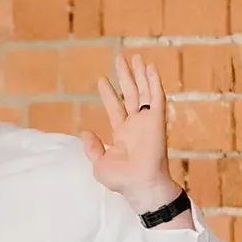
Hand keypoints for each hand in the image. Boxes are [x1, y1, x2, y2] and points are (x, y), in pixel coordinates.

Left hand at [82, 55, 184, 217]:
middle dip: (125, 77)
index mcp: (123, 135)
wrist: (139, 184)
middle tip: (120, 59)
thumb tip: (85, 132)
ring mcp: (147, 121)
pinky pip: (156, 96)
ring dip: (140, 74)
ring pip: (143, 92)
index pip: (115, 108)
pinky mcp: (157, 120)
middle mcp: (136, 125)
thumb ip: (92, 147)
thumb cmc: (122, 180)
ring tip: (135, 57)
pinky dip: (153, 81)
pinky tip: (150, 67)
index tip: (102, 80)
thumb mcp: (99, 163)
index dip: (109, 94)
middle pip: (130, 95)